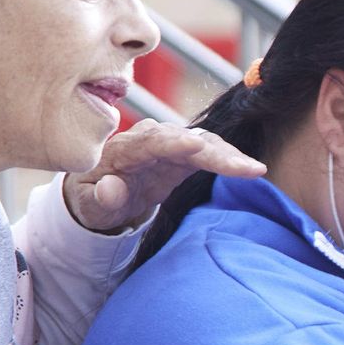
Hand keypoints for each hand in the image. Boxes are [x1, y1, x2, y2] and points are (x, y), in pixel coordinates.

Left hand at [64, 118, 265, 232]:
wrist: (98, 193)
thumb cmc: (91, 200)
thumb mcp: (88, 206)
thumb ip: (99, 198)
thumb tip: (111, 188)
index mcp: (123, 150)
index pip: (151, 142)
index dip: (175, 143)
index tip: (197, 147)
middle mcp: (149, 139)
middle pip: (186, 139)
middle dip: (216, 152)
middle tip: (245, 167)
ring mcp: (168, 144)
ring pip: (203, 142)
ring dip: (229, 155)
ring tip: (255, 170)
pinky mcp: (183, 154)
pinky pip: (210, 151)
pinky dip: (230, 159)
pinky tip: (251, 169)